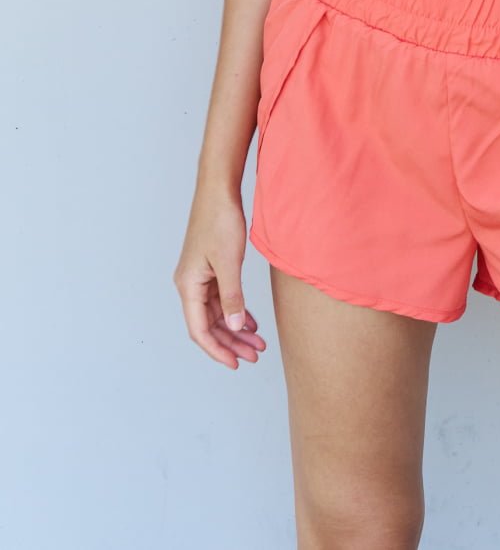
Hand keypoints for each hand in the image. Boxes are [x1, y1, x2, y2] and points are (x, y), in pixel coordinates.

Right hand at [173, 190, 267, 369]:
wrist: (219, 190)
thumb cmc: (219, 220)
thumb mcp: (229, 262)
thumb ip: (232, 297)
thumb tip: (234, 327)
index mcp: (188, 285)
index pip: (199, 330)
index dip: (217, 350)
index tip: (235, 364)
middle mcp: (189, 284)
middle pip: (208, 325)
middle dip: (231, 343)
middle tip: (254, 355)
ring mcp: (199, 276)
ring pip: (217, 313)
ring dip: (235, 328)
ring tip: (257, 342)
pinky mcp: (210, 268)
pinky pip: (221, 298)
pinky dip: (236, 311)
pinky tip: (251, 320)